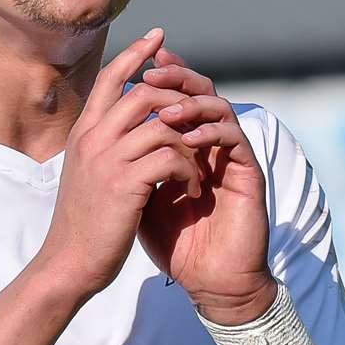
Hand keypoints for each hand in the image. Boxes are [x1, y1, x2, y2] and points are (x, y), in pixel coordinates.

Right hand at [37, 28, 203, 299]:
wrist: (69, 263)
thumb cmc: (83, 223)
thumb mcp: (87, 173)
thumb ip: (104, 146)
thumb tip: (127, 125)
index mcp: (83, 133)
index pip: (109, 78)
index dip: (134, 54)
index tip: (158, 36)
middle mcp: (92, 139)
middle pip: (141, 92)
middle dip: (176, 97)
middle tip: (199, 113)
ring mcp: (107, 159)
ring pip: (161, 123)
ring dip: (188, 140)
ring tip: (198, 165)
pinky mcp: (126, 183)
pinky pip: (171, 157)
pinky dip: (189, 170)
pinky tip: (192, 189)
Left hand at [136, 45, 275, 322]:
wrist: (208, 280)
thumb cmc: (175, 242)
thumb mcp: (139, 197)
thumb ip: (127, 164)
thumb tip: (95, 134)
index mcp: (185, 145)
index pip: (174, 97)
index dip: (159, 77)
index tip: (136, 63)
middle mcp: (211, 145)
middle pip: (200, 91)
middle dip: (176, 78)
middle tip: (152, 72)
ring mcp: (231, 157)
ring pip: (220, 109)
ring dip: (192, 104)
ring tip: (167, 113)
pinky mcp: (248, 175)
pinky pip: (235, 140)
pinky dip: (212, 133)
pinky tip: (190, 138)